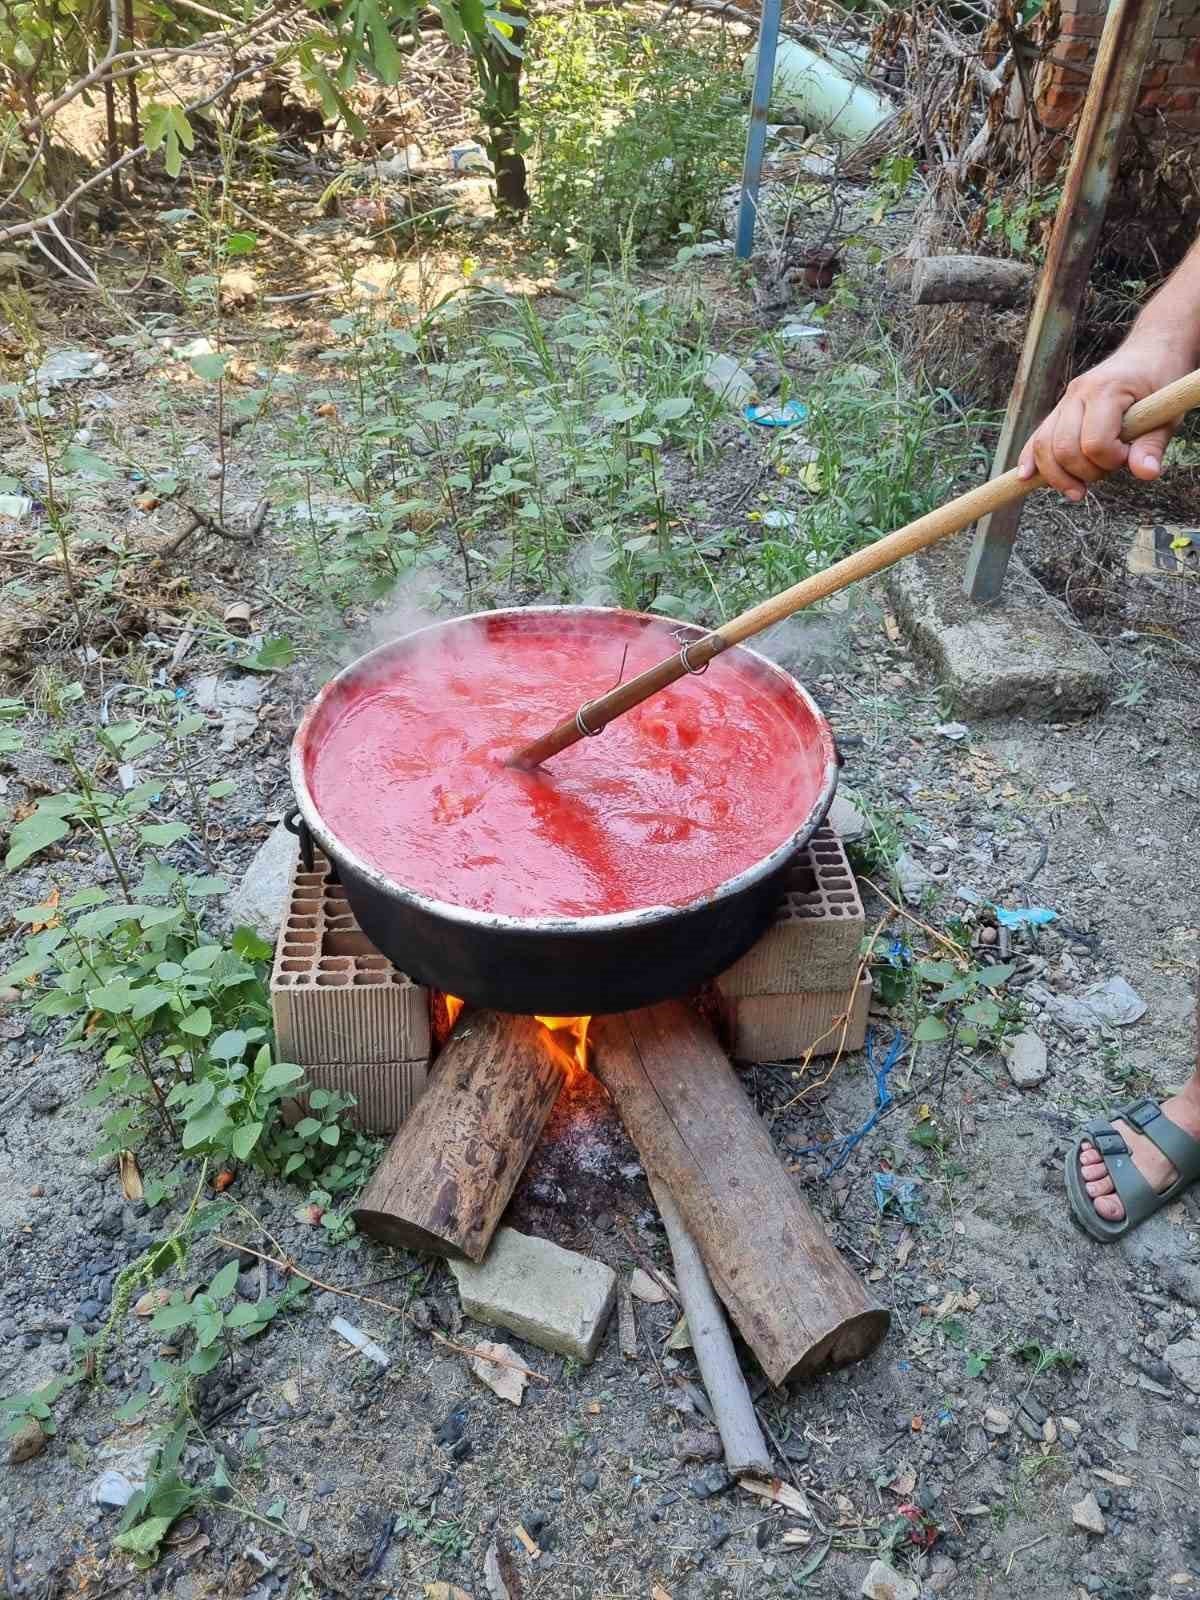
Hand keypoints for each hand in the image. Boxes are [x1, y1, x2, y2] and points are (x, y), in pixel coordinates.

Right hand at [1017, 335, 1191, 499]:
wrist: (1150, 350)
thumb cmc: (1160, 379)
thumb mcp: (1167, 413)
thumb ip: (1153, 445)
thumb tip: (1146, 474)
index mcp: (1105, 391)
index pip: (1094, 443)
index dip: (1111, 460)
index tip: (1129, 455)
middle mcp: (1078, 394)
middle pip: (1062, 448)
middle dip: (1084, 472)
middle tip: (1110, 469)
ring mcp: (1065, 401)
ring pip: (1043, 446)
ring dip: (1057, 475)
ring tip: (1078, 489)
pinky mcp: (1059, 409)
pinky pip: (1037, 438)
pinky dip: (1030, 460)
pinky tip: (1026, 478)